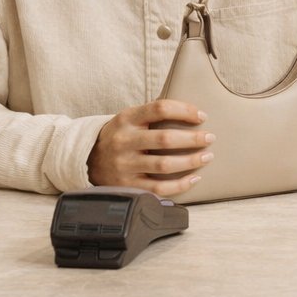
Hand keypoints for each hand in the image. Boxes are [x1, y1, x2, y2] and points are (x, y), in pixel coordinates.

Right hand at [87, 99, 213, 196]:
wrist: (87, 160)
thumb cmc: (119, 136)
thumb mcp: (128, 119)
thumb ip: (151, 115)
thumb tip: (191, 112)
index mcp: (126, 119)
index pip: (160, 108)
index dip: (184, 111)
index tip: (201, 116)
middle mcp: (124, 141)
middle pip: (165, 139)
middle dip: (192, 139)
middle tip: (210, 137)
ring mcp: (125, 165)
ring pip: (164, 165)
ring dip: (190, 161)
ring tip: (207, 156)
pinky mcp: (128, 186)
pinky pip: (159, 188)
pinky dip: (180, 184)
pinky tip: (194, 178)